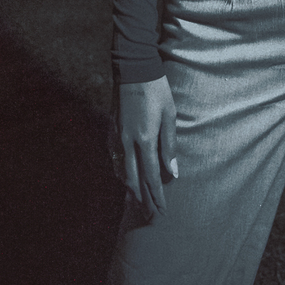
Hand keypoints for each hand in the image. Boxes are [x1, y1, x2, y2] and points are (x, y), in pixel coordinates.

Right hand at [116, 75, 177, 215]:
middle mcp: (128, 143)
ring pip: (121, 171)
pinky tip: (123, 176)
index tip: (162, 211)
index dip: (157, 197)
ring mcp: (117, 137)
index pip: (152, 177)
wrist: (133, 68)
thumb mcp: (170, 115)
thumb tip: (172, 172)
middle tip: (149, 216)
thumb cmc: (156, 90)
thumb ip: (169, 146)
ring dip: (130, 188)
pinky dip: (119, 172)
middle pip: (134, 180)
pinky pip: (114, 158)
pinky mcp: (111, 129)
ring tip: (137, 202)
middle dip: (143, 200)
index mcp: (145, 140)